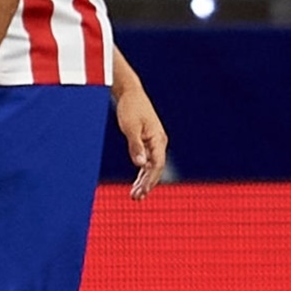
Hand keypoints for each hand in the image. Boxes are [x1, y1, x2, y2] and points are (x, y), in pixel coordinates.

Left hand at [115, 85, 167, 199]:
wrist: (130, 93)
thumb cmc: (130, 108)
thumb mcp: (130, 127)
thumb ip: (135, 146)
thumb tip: (140, 165)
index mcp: (158, 140)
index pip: (156, 165)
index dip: (149, 180)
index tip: (141, 192)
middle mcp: (159, 142)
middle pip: (155, 169)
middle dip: (147, 184)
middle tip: (136, 198)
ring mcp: (155, 142)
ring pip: (152, 166)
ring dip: (144, 180)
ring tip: (136, 195)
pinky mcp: (148, 140)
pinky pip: (148, 160)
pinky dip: (143, 171)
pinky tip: (138, 181)